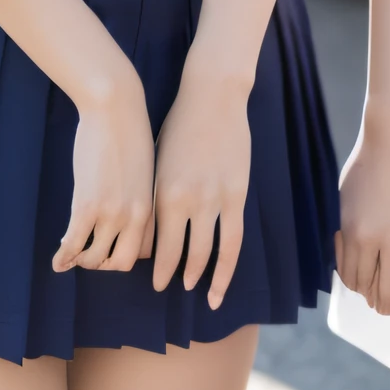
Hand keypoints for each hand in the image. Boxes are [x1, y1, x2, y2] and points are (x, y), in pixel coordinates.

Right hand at [52, 69, 154, 273]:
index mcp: (152, 205)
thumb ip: (137, 195)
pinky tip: (58, 260)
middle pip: (121, 262)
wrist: (116, 108)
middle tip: (91, 255)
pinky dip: (64, 257)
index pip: (144, 250)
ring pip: (95, 257)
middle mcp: (135, 215)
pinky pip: (73, 244)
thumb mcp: (144, 170)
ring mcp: (111, 212)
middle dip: (105, 264)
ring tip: (73, 251)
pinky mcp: (86, 205)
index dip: (124, 253)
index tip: (111, 249)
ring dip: (82, 259)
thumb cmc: (130, 132)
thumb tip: (124, 212)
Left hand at [150, 68, 252, 308]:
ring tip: (200, 292)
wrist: (212, 96)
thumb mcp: (158, 162)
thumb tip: (151, 232)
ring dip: (204, 277)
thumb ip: (156, 198)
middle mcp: (190, 202)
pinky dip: (228, 266)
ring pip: (210, 253)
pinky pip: (234, 240)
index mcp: (165, 194)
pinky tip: (222, 283)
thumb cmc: (179, 126)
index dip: (157, 269)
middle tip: (170, 288)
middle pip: (183, 255)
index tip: (154, 281)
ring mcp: (217, 199)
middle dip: (175, 276)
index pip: (159, 247)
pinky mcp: (238, 193)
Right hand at [335, 110, 389, 315]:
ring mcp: (347, 226)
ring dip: (357, 282)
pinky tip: (357, 258)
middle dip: (372, 297)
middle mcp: (366, 238)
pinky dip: (345, 262)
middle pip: (361, 286)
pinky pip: (338, 250)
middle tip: (382, 297)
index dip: (389, 306)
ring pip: (345, 272)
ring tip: (369, 280)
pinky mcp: (337, 213)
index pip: (385, 292)